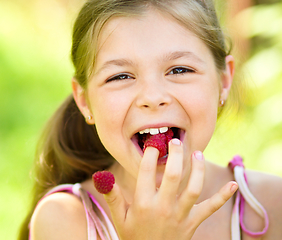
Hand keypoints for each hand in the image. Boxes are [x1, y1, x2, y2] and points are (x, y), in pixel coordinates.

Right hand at [102, 139, 237, 239]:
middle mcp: (162, 207)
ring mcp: (180, 216)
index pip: (147, 172)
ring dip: (198, 169)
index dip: (150, 154)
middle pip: (173, 175)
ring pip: (193, 188)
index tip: (153, 143)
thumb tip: (103, 176)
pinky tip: (233, 184)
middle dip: (176, 155)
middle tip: (176, 141)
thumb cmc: (133, 236)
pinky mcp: (192, 224)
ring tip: (198, 153)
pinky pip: (209, 209)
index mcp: (143, 203)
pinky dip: (222, 196)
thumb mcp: (119, 218)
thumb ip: (112, 196)